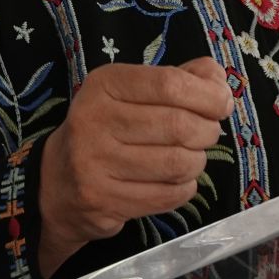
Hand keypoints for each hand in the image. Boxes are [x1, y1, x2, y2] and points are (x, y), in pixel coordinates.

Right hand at [37, 56, 229, 276]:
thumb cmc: (108, 129)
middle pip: (179, 125)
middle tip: (207, 134)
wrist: (57, 183)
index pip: (170, 84)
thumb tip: (218, 80)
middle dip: (207, 131)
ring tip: (190, 158)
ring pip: (178, 163)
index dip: (207, 95)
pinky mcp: (103, 200)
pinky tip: (175, 180)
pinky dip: (185, 188)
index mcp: (105, 84)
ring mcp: (95, 164)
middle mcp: (94, 120)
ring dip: (197, 162)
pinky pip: (168, 195)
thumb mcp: (132, 91)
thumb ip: (178, 78)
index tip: (222, 103)